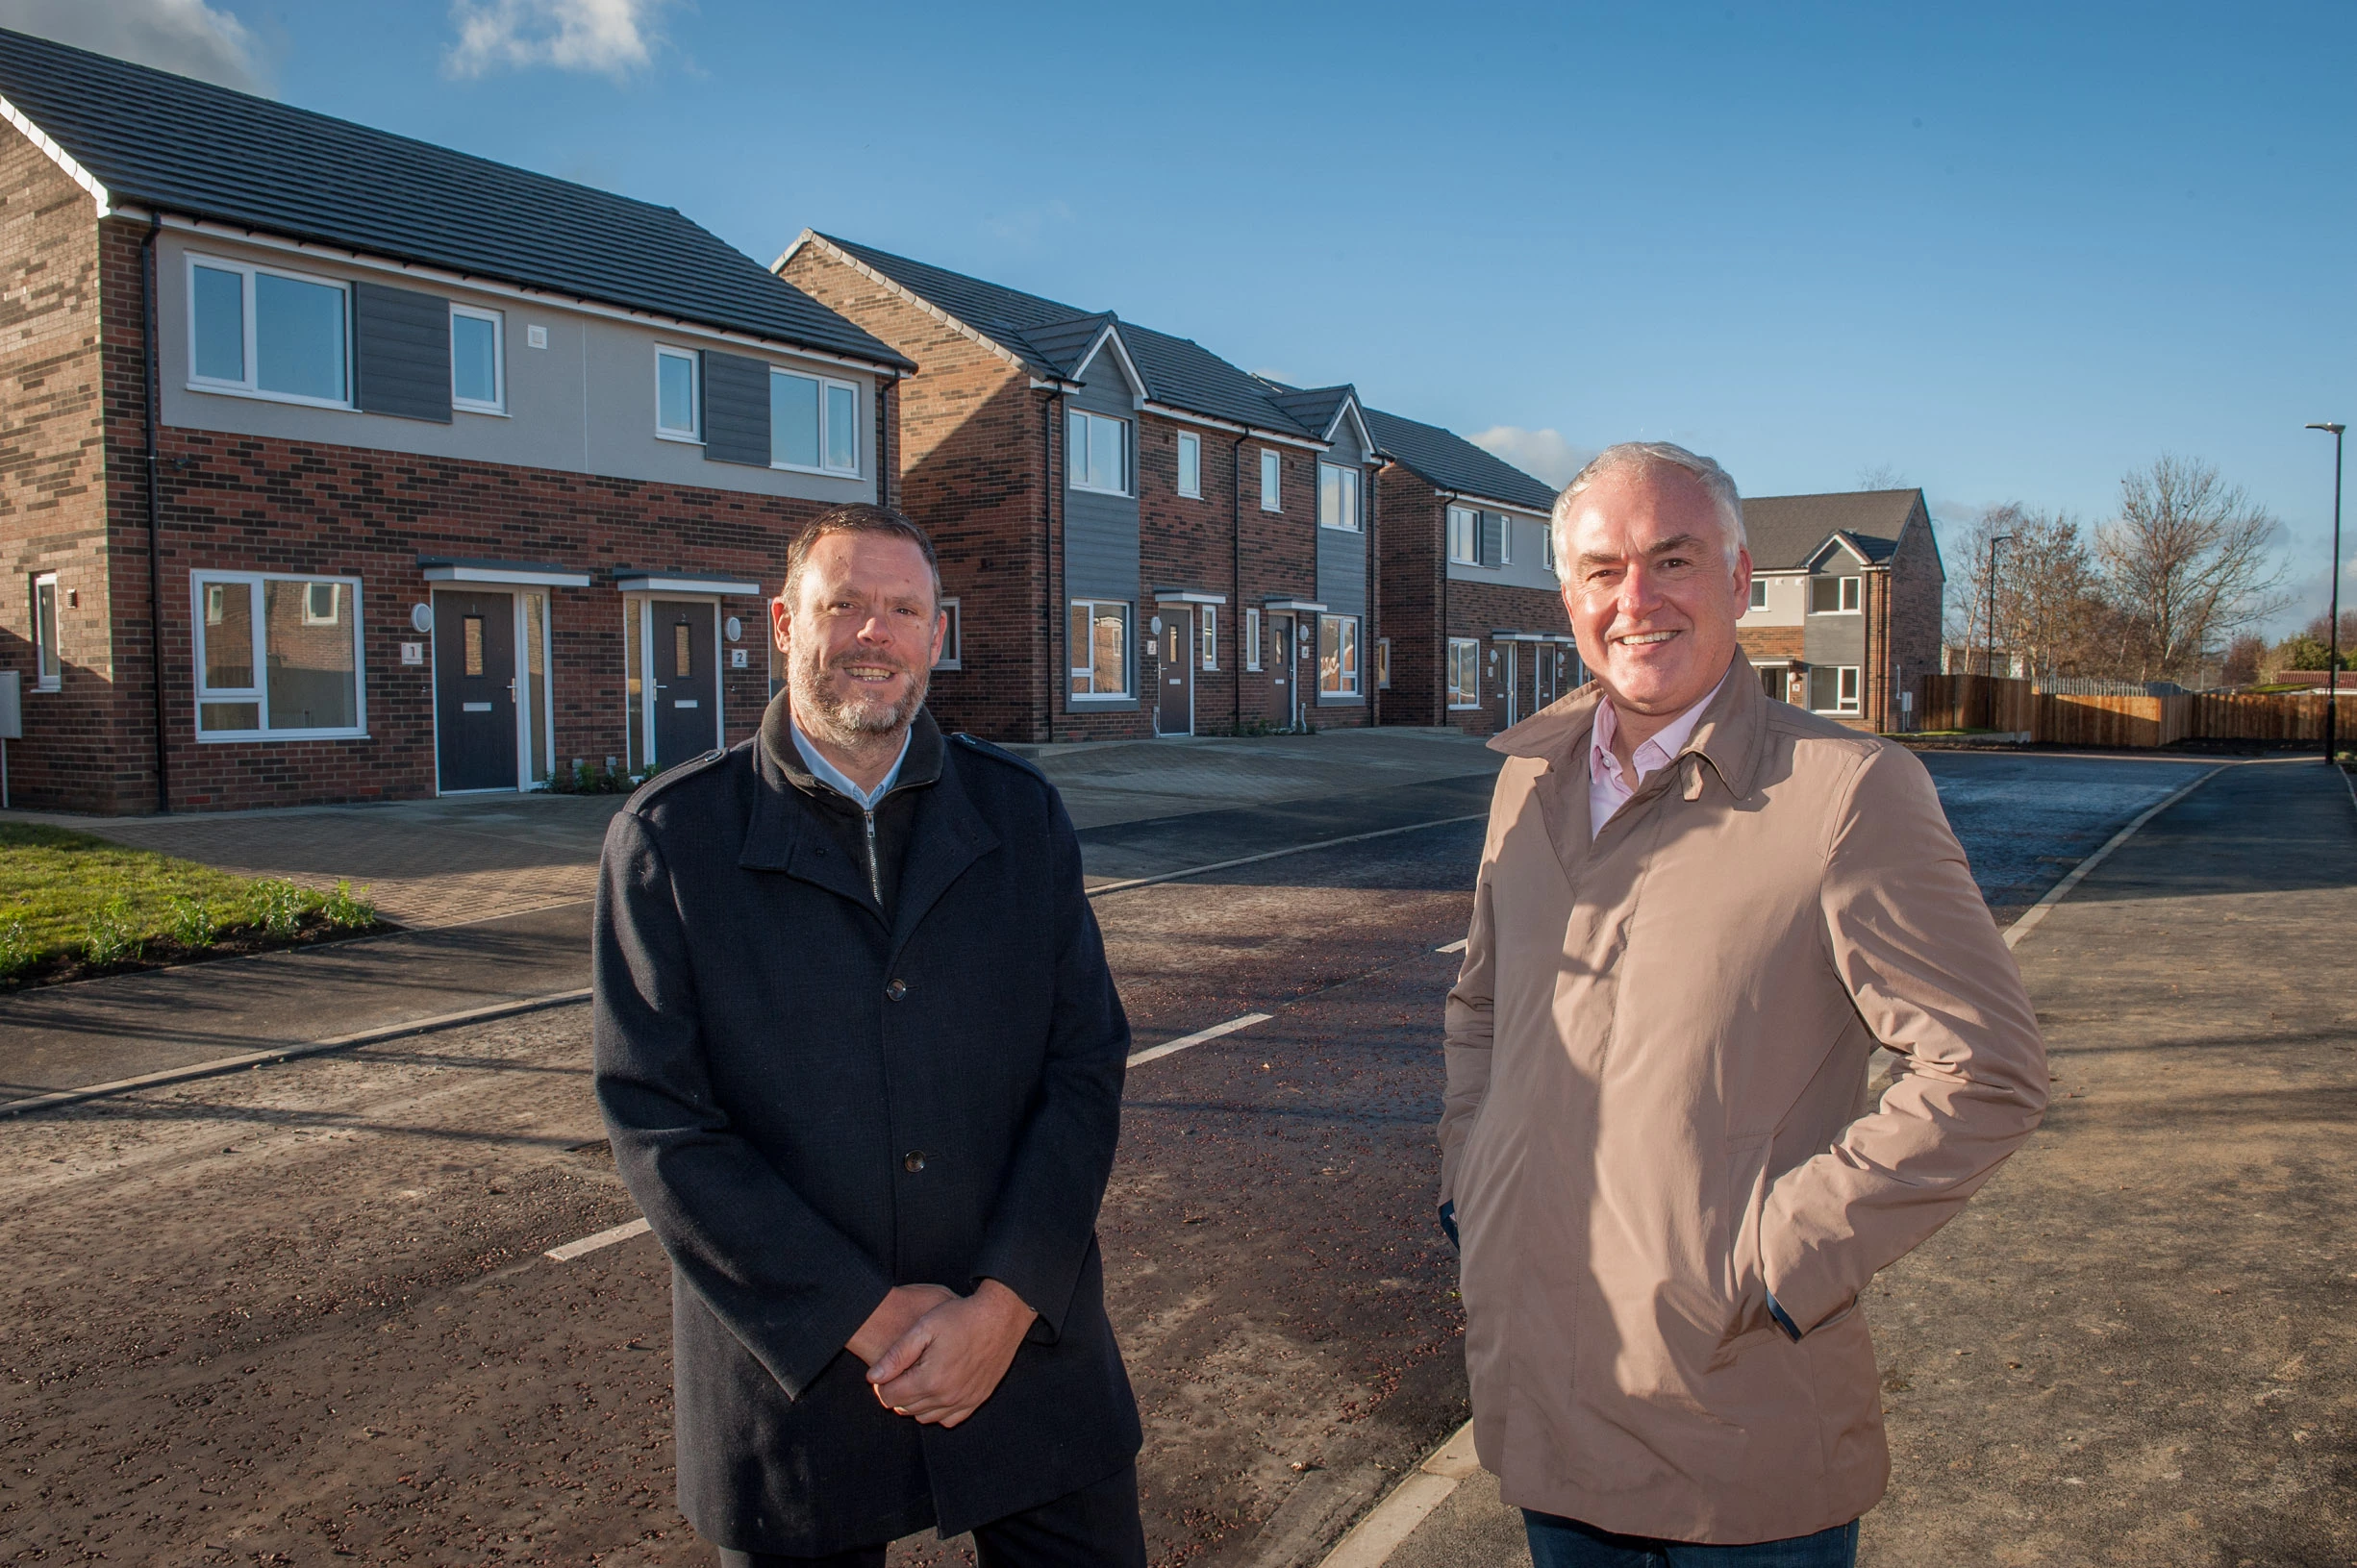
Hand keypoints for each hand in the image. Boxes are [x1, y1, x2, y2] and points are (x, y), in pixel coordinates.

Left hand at [866, 1278, 1037, 1427]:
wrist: (1000, 1316)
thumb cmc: (960, 1317)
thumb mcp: (924, 1328)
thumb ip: (896, 1355)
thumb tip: (872, 1377)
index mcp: (929, 1380)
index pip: (889, 1397)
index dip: (882, 1383)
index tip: (887, 1370)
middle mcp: (946, 1397)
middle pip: (905, 1408)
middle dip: (898, 1392)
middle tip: (902, 1371)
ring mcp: (964, 1401)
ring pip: (925, 1417)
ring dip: (916, 1403)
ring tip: (918, 1378)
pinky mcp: (977, 1399)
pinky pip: (949, 1419)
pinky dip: (938, 1410)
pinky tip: (937, 1390)